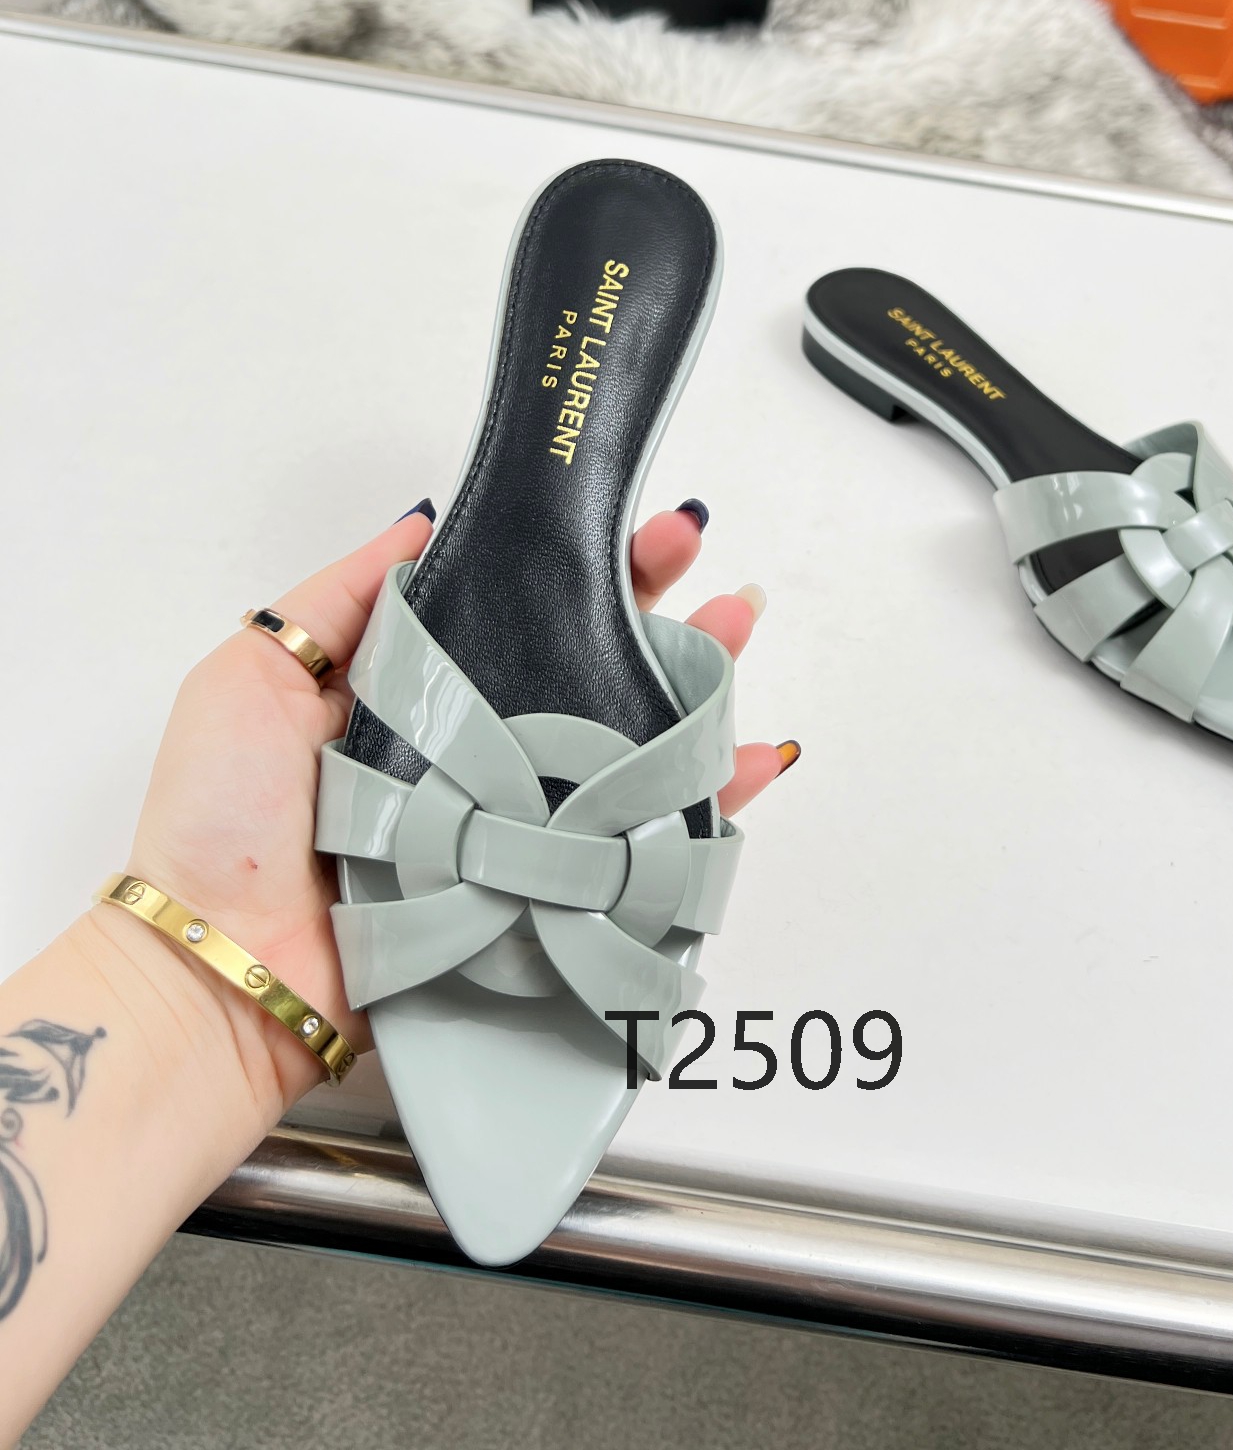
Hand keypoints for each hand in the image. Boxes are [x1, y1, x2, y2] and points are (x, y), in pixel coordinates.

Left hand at [106, 506, 788, 1119]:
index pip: (515, 612)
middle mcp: (476, 753)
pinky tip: (745, 764)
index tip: (625, 523)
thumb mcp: (252, 673)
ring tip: (737, 632)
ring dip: (695, 686)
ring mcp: (514, 826)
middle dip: (657, 611)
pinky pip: (638, 849)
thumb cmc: (222, 826)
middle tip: (706, 568)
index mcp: (420, 695)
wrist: (224, 975)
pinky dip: (704, 810)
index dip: (575, 566)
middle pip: (586, 668)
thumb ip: (342, 598)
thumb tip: (425, 521)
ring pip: (628, 746)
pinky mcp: (538, 896)